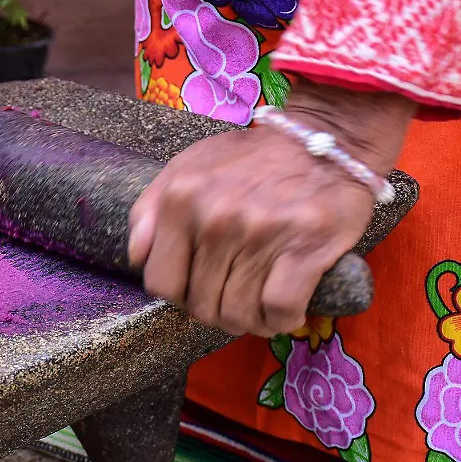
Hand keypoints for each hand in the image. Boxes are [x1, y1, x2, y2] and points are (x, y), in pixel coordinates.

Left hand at [127, 80, 416, 336]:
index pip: (161, 284)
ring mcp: (260, 233)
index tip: (198, 290)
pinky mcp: (304, 247)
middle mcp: (215, 217)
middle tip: (234, 298)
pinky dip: (281, 319)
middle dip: (216, 312)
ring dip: (249, 322)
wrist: (324, 139)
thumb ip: (149, 209)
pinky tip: (285, 309)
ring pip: (238, 314)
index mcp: (181, 199)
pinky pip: (279, 309)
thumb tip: (136, 256)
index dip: (180, 297)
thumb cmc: (251, 160)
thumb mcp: (188, 168)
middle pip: (200, 305)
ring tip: (258, 306)